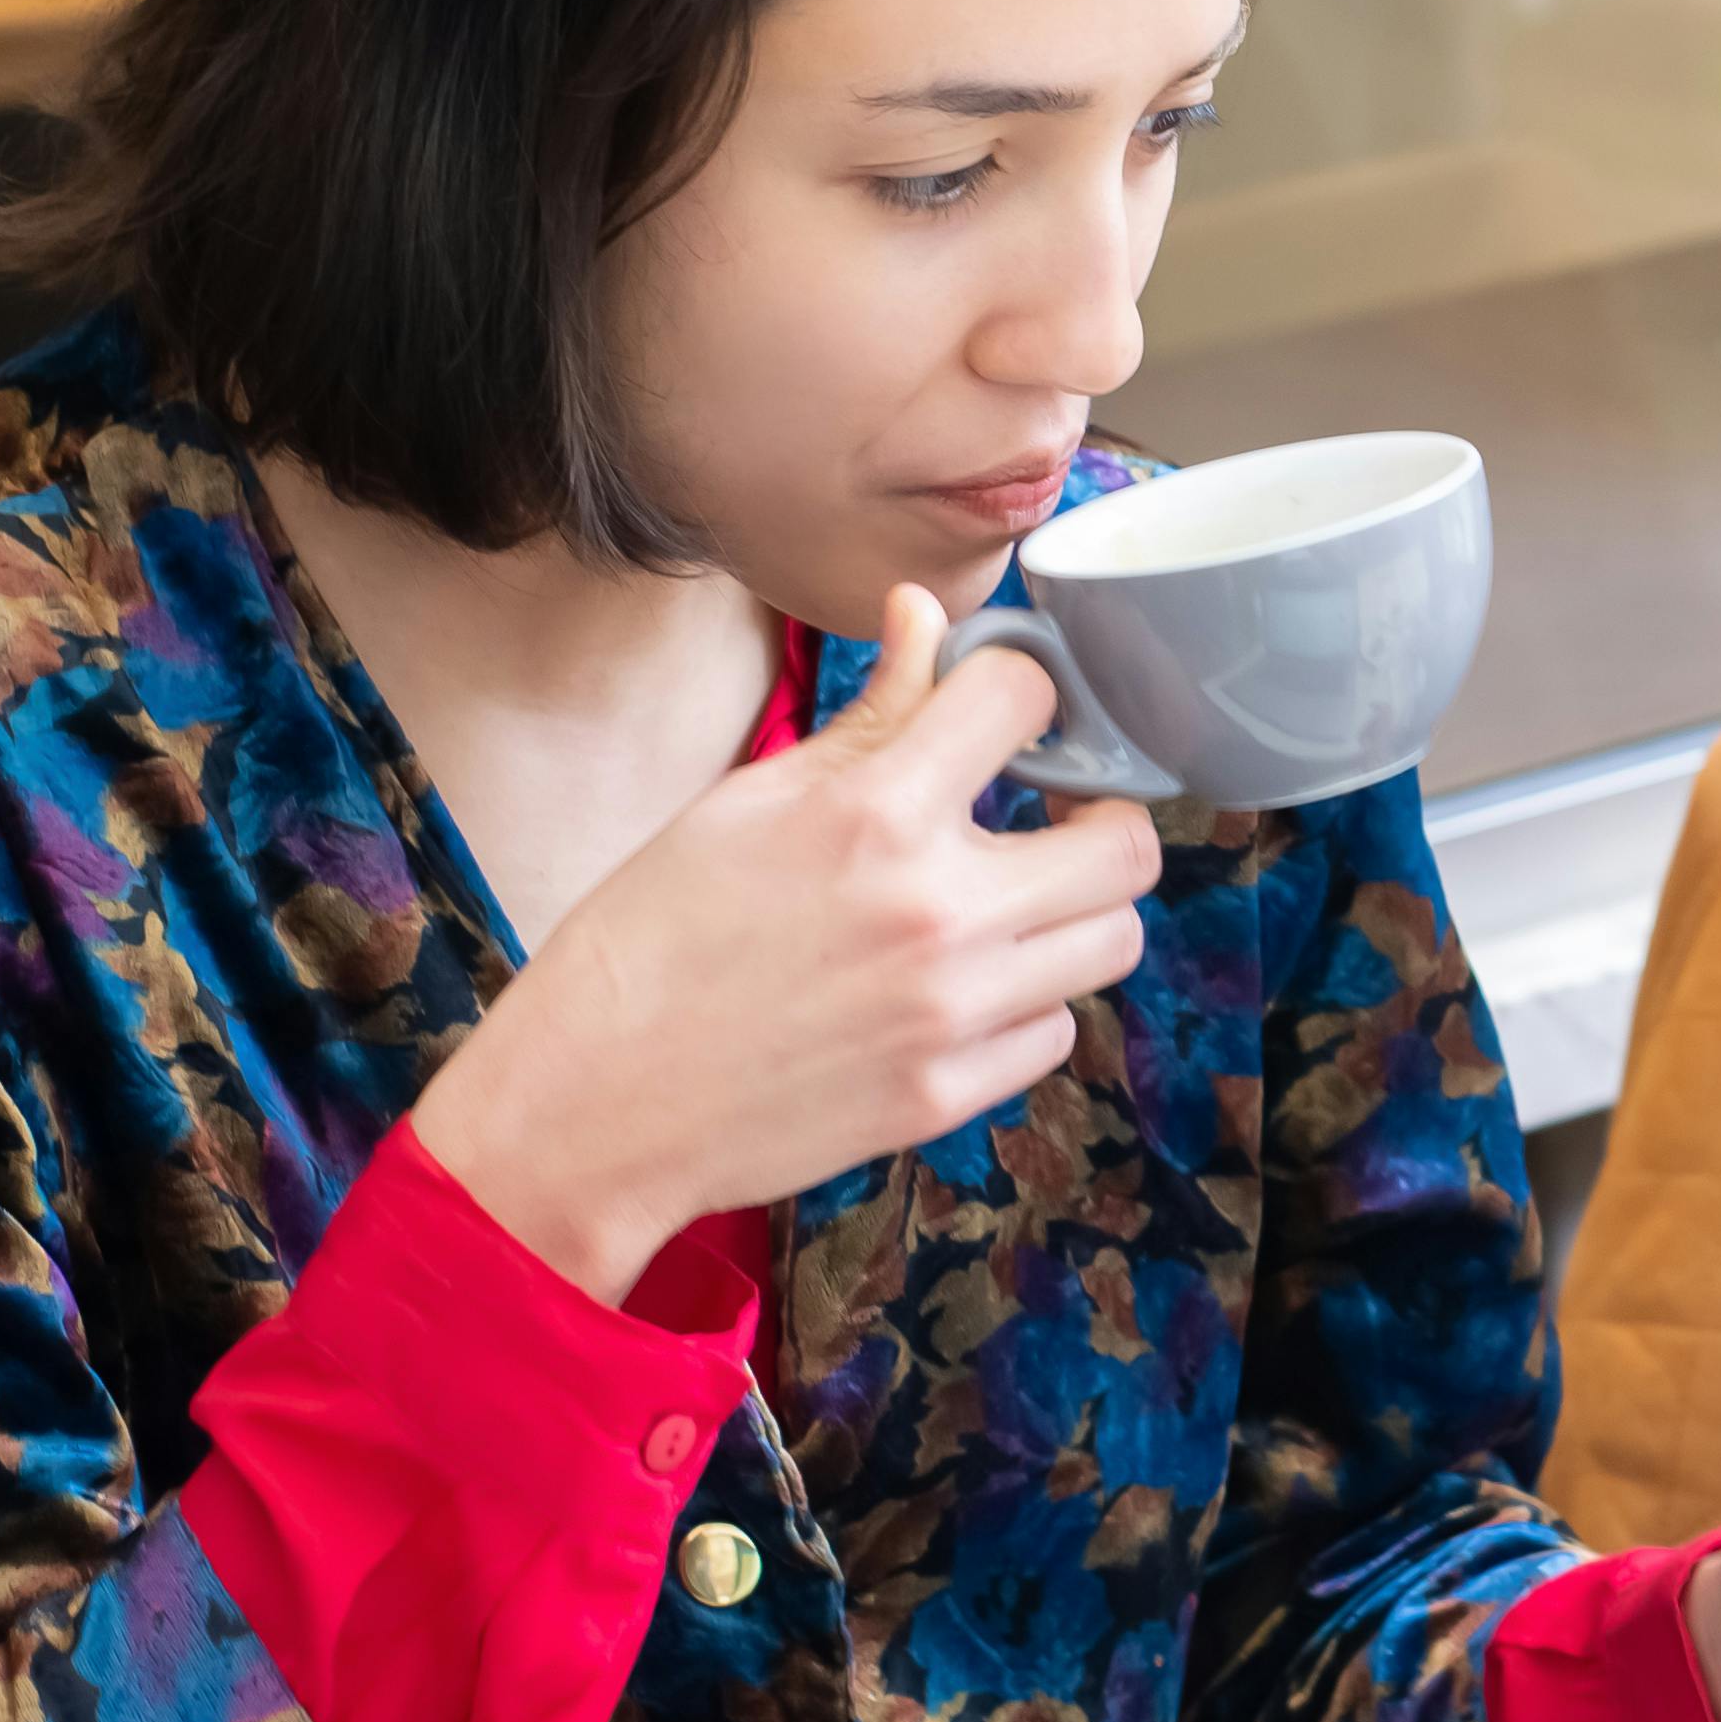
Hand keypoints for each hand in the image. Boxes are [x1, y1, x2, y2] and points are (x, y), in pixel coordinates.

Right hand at [409, 585, 1164, 1296]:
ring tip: (1014, 904)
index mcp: (874, 814)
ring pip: (1113, 942)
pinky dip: (1029, 1004)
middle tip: (1053, 819)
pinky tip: (967, 987)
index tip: (1005, 714)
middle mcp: (936, 912)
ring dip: (1075, 913)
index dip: (1021, 688)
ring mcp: (952, 1013)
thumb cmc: (650, 940)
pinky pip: (1057, 1030)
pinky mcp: (949, 1095)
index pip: (1025, 697)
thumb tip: (925, 617)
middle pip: (1127, 846)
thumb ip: (869, 715)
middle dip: (1098, 817)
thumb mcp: (748, 800)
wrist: (594, 1104)